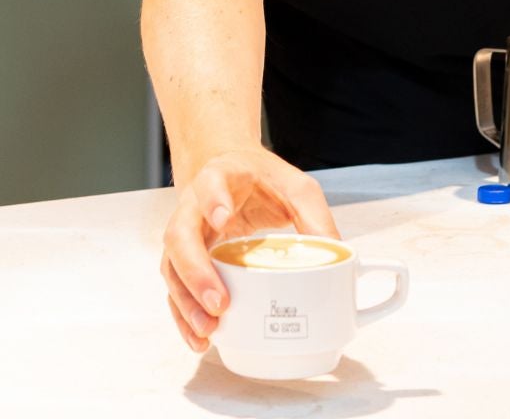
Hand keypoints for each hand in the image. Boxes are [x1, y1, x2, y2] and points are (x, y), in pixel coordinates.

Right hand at [159, 147, 338, 353]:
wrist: (234, 171)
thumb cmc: (263, 179)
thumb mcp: (296, 187)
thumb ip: (315, 217)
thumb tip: (337, 256)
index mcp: (222, 177)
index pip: (210, 184)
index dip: (212, 200)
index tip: (223, 219)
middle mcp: (193, 206)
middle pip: (179, 236)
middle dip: (195, 272)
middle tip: (219, 302)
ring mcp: (185, 235)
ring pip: (171, 268)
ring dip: (186, 302)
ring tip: (209, 329)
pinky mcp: (184, 261)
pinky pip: (175, 289)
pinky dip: (184, 316)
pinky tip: (201, 338)